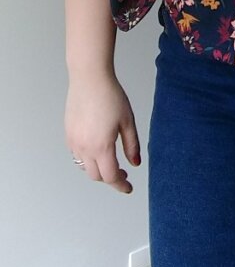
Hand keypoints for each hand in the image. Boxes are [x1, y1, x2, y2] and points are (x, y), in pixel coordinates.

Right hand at [65, 72, 140, 194]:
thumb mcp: (128, 121)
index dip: (120, 185)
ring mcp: (74, 142)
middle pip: (96, 175)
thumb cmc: (110, 96)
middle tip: (122, 173)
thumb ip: (132, 145)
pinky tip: (97, 150)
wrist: (89, 79)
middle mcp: (84, 148)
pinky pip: (76, 155)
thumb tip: (135, 163)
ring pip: (84, 167)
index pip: (110, 176)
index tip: (128, 188)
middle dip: (110, 178)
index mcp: (101, 146)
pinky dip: (87, 159)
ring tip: (110, 161)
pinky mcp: (68, 134)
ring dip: (97, 169)